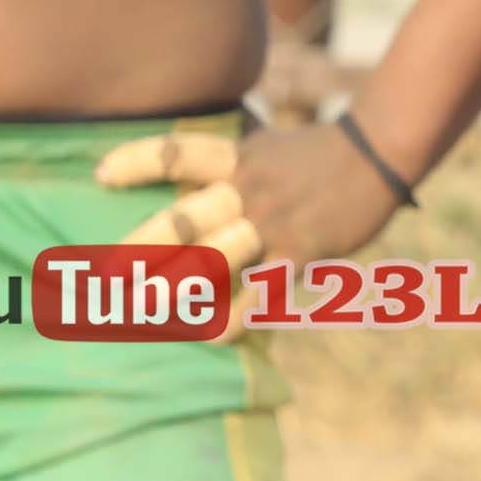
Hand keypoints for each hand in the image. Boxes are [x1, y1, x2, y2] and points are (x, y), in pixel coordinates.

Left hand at [87, 118, 396, 311]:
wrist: (379, 153)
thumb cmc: (316, 152)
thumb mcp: (266, 143)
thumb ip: (228, 157)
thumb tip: (186, 167)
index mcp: (237, 157)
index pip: (178, 154)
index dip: (137, 161)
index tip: (101, 175)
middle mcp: (249, 189)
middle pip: (185, 221)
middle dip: (139, 250)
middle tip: (102, 278)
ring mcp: (275, 222)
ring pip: (215, 261)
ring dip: (174, 290)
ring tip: (138, 312)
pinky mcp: (302, 252)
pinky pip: (261, 292)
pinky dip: (236, 316)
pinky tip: (212, 336)